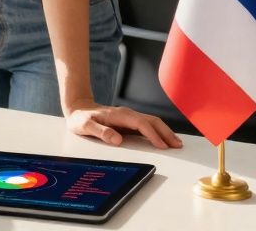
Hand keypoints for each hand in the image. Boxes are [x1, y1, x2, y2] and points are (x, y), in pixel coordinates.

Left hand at [63, 100, 183, 149]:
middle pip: (152, 121)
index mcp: (119, 115)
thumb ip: (100, 132)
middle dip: (165, 132)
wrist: (77, 108)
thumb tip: (117, 140)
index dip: (152, 135)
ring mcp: (129, 117)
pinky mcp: (129, 122)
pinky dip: (158, 132)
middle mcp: (127, 114)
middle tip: (177, 145)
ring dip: (165, 132)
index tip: (161, 146)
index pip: (141, 124)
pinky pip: (147, 125)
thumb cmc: (80, 118)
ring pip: (152, 122)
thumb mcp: (85, 126)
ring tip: (176, 143)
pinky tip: (164, 139)